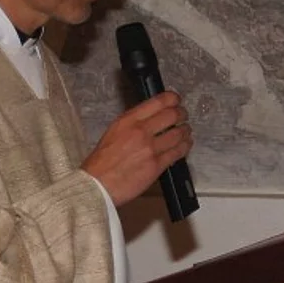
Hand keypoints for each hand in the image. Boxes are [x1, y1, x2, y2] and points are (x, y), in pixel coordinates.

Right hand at [84, 91, 192, 206]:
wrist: (98, 184)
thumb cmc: (102, 161)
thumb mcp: (115, 131)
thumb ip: (134, 122)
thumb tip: (152, 116)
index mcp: (128, 120)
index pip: (158, 102)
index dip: (173, 98)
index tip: (176, 100)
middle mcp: (141, 131)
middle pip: (172, 115)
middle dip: (182, 114)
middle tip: (183, 116)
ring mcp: (150, 149)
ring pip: (179, 134)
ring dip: (186, 131)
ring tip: (185, 131)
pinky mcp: (157, 165)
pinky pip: (178, 152)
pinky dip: (185, 147)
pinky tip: (184, 145)